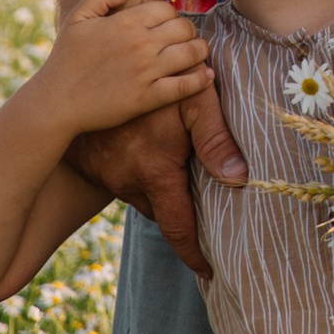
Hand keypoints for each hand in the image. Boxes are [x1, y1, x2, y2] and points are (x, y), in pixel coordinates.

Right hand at [41, 0, 213, 132]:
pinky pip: (185, 86)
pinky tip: (207, 76)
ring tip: (198, 53)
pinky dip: (201, 80)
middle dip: (188, 31)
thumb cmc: (65, 59)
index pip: (167, 9)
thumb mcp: (77, 18)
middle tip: (185, 38)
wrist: (57, 101)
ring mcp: (147, 71)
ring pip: (192, 53)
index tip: (169, 24)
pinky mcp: (149, 97)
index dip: (171, 15)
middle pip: (184, 28)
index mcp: (125, 22)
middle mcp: (141, 43)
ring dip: (200, 51)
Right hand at [64, 43, 247, 281]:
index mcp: (154, 173)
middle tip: (204, 221)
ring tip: (177, 176)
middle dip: (180, 219)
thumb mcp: (195, 100)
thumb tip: (241, 181)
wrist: (103, 60)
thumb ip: (217, 140)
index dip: (195, 255)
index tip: (210, 274)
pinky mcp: (91, 165)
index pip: (178, 230)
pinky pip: (121, 183)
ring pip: (140, 198)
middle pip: (160, 214)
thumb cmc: (159, 76)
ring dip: (158, 193)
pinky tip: (148, 154)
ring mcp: (104, 174)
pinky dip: (137, 177)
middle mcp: (124, 181)